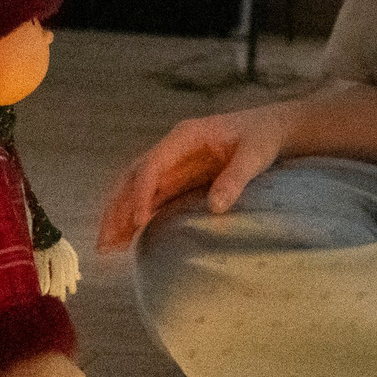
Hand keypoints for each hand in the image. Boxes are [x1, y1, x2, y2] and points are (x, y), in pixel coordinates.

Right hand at [97, 101, 297, 251]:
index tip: (138, 220)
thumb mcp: (255, 155)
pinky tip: (125, 240)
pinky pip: (149, 198)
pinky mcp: (177, 178)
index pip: (152, 164)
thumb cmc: (262, 137)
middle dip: (117, 208)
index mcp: (185, 136)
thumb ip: (236, 178)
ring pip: (134, 189)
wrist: (270, 129)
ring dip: (118, 215)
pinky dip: (134, 217)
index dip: (142, 192)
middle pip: (133, 177)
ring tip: (106, 247)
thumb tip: (216, 207)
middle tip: (106, 241)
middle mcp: (171, 149)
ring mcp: (171, 164)